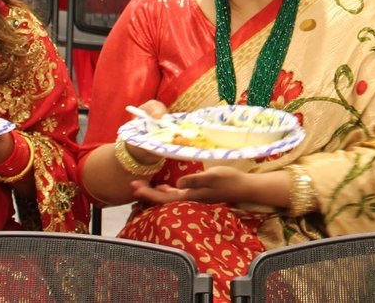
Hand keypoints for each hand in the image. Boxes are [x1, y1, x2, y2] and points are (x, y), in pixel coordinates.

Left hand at [133, 165, 251, 205]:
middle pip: (163, 199)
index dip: (149, 193)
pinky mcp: (197, 193)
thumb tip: (177, 183)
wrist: (243, 187)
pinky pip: (177, 194)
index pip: (164, 198)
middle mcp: (189, 199)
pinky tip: (163, 185)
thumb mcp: (212, 176)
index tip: (135, 187)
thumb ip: (194, 180)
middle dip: (147, 192)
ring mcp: (192, 197)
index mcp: (190, 196)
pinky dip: (167, 190)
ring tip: (142, 185)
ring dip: (154, 191)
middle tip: (131, 185)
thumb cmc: (229, 180)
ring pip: (168, 197)